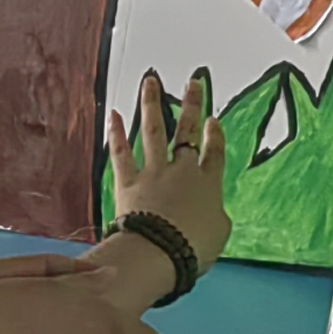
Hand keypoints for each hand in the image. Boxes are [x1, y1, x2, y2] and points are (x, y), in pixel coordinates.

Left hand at [105, 69, 231, 271]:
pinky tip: (114, 114)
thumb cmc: (193, 248)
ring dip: (151, 104)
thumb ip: (216, 216)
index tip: (213, 120)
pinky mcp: (128, 182)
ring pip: (153, 131)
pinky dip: (117, 133)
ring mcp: (153, 174)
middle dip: (192, 105)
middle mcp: (182, 172)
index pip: (214, 154)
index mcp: (208, 185)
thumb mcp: (219, 233)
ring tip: (150, 81)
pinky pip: (121, 153)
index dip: (215, 137)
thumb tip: (213, 211)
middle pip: (188, 133)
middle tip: (192, 83)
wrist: (160, 252)